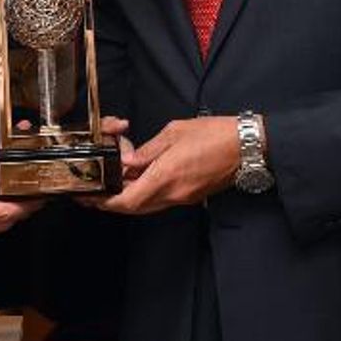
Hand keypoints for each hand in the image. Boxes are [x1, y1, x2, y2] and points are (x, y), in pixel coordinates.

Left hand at [95, 117, 238, 214]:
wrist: (247, 147)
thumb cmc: (215, 134)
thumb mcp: (174, 132)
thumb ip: (147, 151)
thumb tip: (128, 163)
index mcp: (166, 176)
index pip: (129, 200)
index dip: (107, 203)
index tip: (93, 198)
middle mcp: (174, 193)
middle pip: (136, 208)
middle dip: (114, 203)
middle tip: (98, 193)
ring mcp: (184, 198)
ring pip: (149, 206)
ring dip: (131, 198)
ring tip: (116, 184)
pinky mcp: (192, 196)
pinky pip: (162, 200)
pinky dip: (147, 194)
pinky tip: (142, 180)